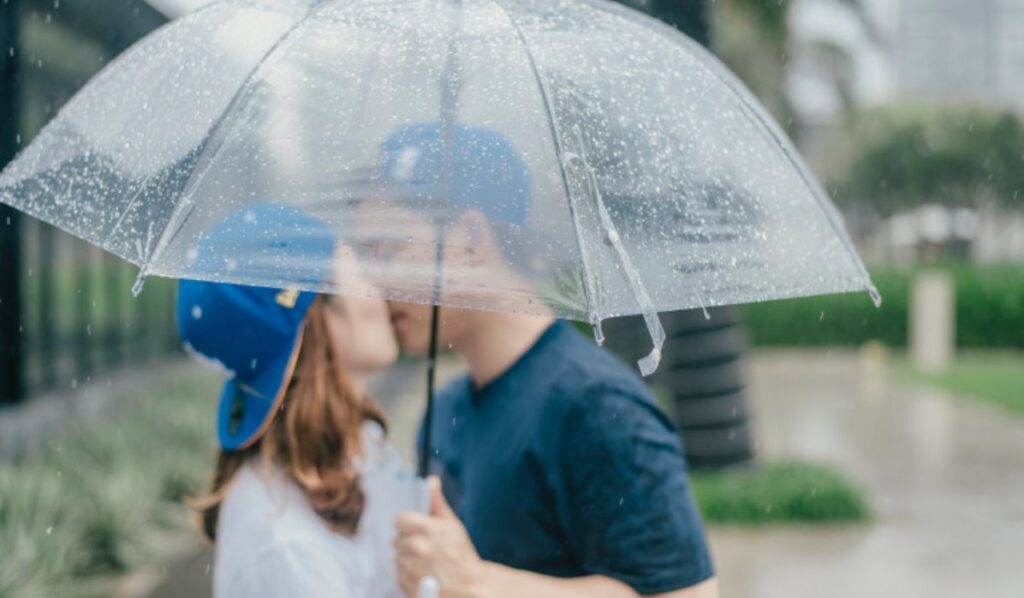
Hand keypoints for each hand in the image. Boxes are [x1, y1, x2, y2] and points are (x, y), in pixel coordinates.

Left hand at [394, 476, 486, 597]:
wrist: (470, 587)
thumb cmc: (462, 555)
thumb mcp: (452, 525)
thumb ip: (437, 503)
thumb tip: (431, 480)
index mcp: (425, 528)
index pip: (399, 521)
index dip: (408, 525)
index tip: (417, 531)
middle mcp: (416, 547)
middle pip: (397, 540)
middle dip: (409, 543)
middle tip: (426, 550)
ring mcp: (411, 568)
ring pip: (398, 558)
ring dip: (408, 560)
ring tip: (426, 565)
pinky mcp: (408, 586)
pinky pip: (399, 576)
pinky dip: (408, 576)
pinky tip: (423, 576)